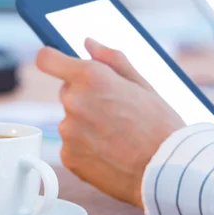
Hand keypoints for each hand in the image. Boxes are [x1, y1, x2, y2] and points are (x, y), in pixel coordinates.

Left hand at [36, 38, 184, 207]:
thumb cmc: (160, 126)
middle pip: (68, 92)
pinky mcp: (68, 156)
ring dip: (87, 126)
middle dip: (86, 98)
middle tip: (116, 114)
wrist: (166, 171)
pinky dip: (87, 149)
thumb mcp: (143, 84)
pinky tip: (110, 153)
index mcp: (91, 77)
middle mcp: (74, 101)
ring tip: (117, 137)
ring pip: (71, 121)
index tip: (58, 65)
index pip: (47, 59)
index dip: (53, 60)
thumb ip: (112, 60)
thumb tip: (89, 43)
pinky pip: (72, 146)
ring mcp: (68, 131)